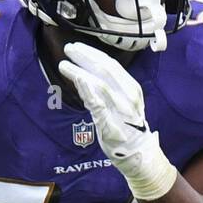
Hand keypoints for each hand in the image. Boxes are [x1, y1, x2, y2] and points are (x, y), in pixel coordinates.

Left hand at [57, 42, 176, 200]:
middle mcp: (128, 96)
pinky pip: (97, 103)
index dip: (93, 53)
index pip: (111, 64)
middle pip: (105, 69)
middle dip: (85, 57)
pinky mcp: (110, 123)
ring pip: (99, 83)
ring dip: (80, 71)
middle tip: (68, 49)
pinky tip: (77, 79)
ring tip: (64, 65)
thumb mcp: (125, 103)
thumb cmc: (128, 127)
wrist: (138, 153)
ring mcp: (119, 109)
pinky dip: (86, 89)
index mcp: (132, 88)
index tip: (78, 48)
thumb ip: (109, 88)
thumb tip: (87, 74)